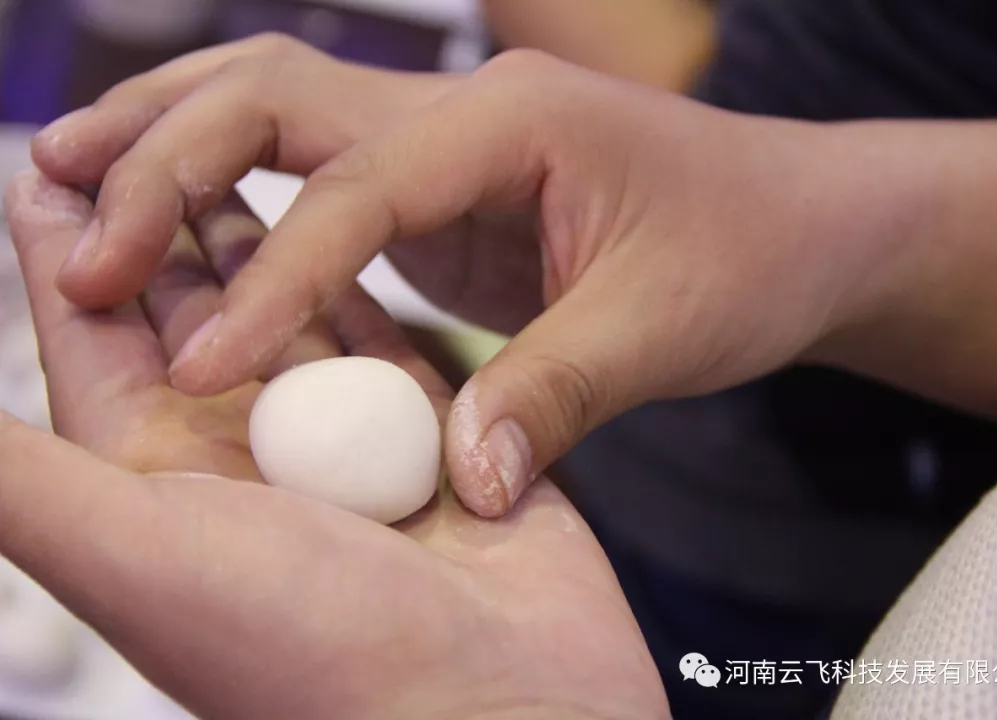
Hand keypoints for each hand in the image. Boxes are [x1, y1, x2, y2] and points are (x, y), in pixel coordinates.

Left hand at [0, 171, 668, 719]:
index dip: (65, 250)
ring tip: (250, 154)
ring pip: (295, 313)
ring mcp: (344, 447)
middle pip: (195, 311)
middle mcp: (247, 459)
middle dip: (166, 225)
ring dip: (269, 238)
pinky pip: (391, 339)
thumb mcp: (138, 550)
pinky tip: (356, 228)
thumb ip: (26, 477)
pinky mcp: (430, 435)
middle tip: (149, 130)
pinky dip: (369, 284)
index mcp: (161, 481)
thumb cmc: (315, 654)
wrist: (502, 708)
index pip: (94, 339)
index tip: (49, 163)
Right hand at [33, 39, 895, 516]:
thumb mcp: (663, 329)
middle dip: (161, 152)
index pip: (355, 191)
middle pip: (274, 94)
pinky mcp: (444, 190)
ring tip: (68, 183)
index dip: (275, 280)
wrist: (799, 220)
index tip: (208, 364)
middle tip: (58, 215)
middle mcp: (462, 112)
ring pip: (278, 113)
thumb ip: (554, 398)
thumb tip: (461, 484)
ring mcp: (447, 143)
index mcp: (513, 124)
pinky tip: (179, 232)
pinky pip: (315, 177)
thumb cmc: (750, 254)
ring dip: (172, 145)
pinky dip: (234, 197)